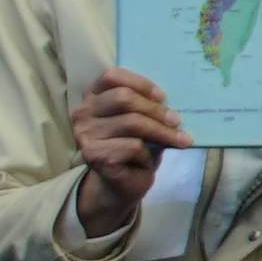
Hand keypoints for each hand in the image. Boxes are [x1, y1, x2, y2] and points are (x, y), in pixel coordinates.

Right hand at [68, 72, 190, 237]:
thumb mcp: (140, 120)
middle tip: (177, 121)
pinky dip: (148, 154)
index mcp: (92, 97)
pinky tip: (147, 161)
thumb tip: (170, 102)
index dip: (140, 83)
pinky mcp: (95, 156)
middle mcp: (82, 114)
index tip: (162, 97)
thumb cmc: (132, 147)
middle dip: (156, 110)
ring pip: (132, 123)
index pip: (111, 76)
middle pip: (123, 98)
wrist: (120, 184)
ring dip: (161, 133)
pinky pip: (133, 146)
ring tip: (179, 140)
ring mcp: (86, 135)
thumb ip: (147, 106)